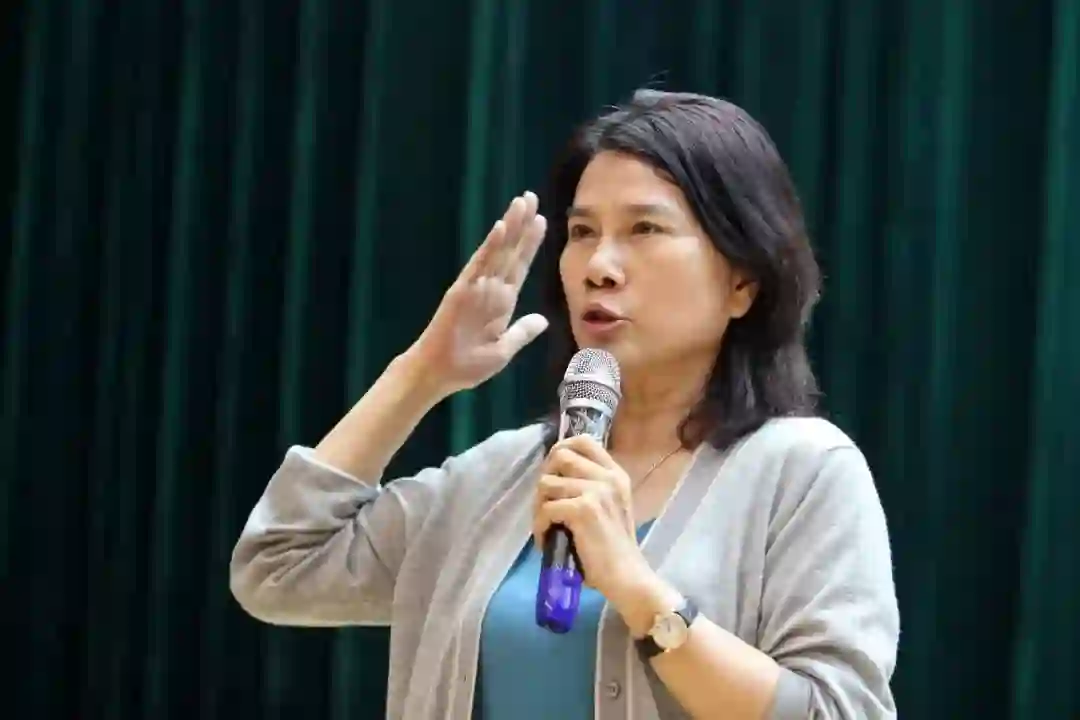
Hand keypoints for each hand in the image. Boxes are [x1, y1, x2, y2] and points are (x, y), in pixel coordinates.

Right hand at [407, 192, 548, 395]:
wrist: (439, 374)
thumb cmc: (467, 365)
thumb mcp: (503, 349)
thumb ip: (522, 332)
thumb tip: (542, 320)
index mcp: (502, 302)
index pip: (520, 265)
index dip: (531, 243)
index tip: (542, 220)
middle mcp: (491, 289)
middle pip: (510, 251)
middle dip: (522, 224)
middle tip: (531, 196)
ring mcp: (476, 288)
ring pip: (497, 251)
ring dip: (510, 227)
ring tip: (521, 203)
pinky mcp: (462, 291)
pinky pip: (479, 266)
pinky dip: (490, 247)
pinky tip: (501, 228)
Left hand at [533, 435, 652, 601]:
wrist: (627, 576)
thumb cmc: (614, 548)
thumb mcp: (609, 506)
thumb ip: (591, 487)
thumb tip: (554, 476)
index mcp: (616, 474)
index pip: (583, 441)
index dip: (561, 449)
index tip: (552, 470)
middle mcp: (607, 477)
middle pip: (560, 457)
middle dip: (544, 480)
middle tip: (544, 505)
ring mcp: (596, 491)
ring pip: (546, 484)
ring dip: (539, 507)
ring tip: (545, 527)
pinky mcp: (582, 510)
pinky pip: (546, 509)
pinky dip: (540, 526)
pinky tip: (547, 541)